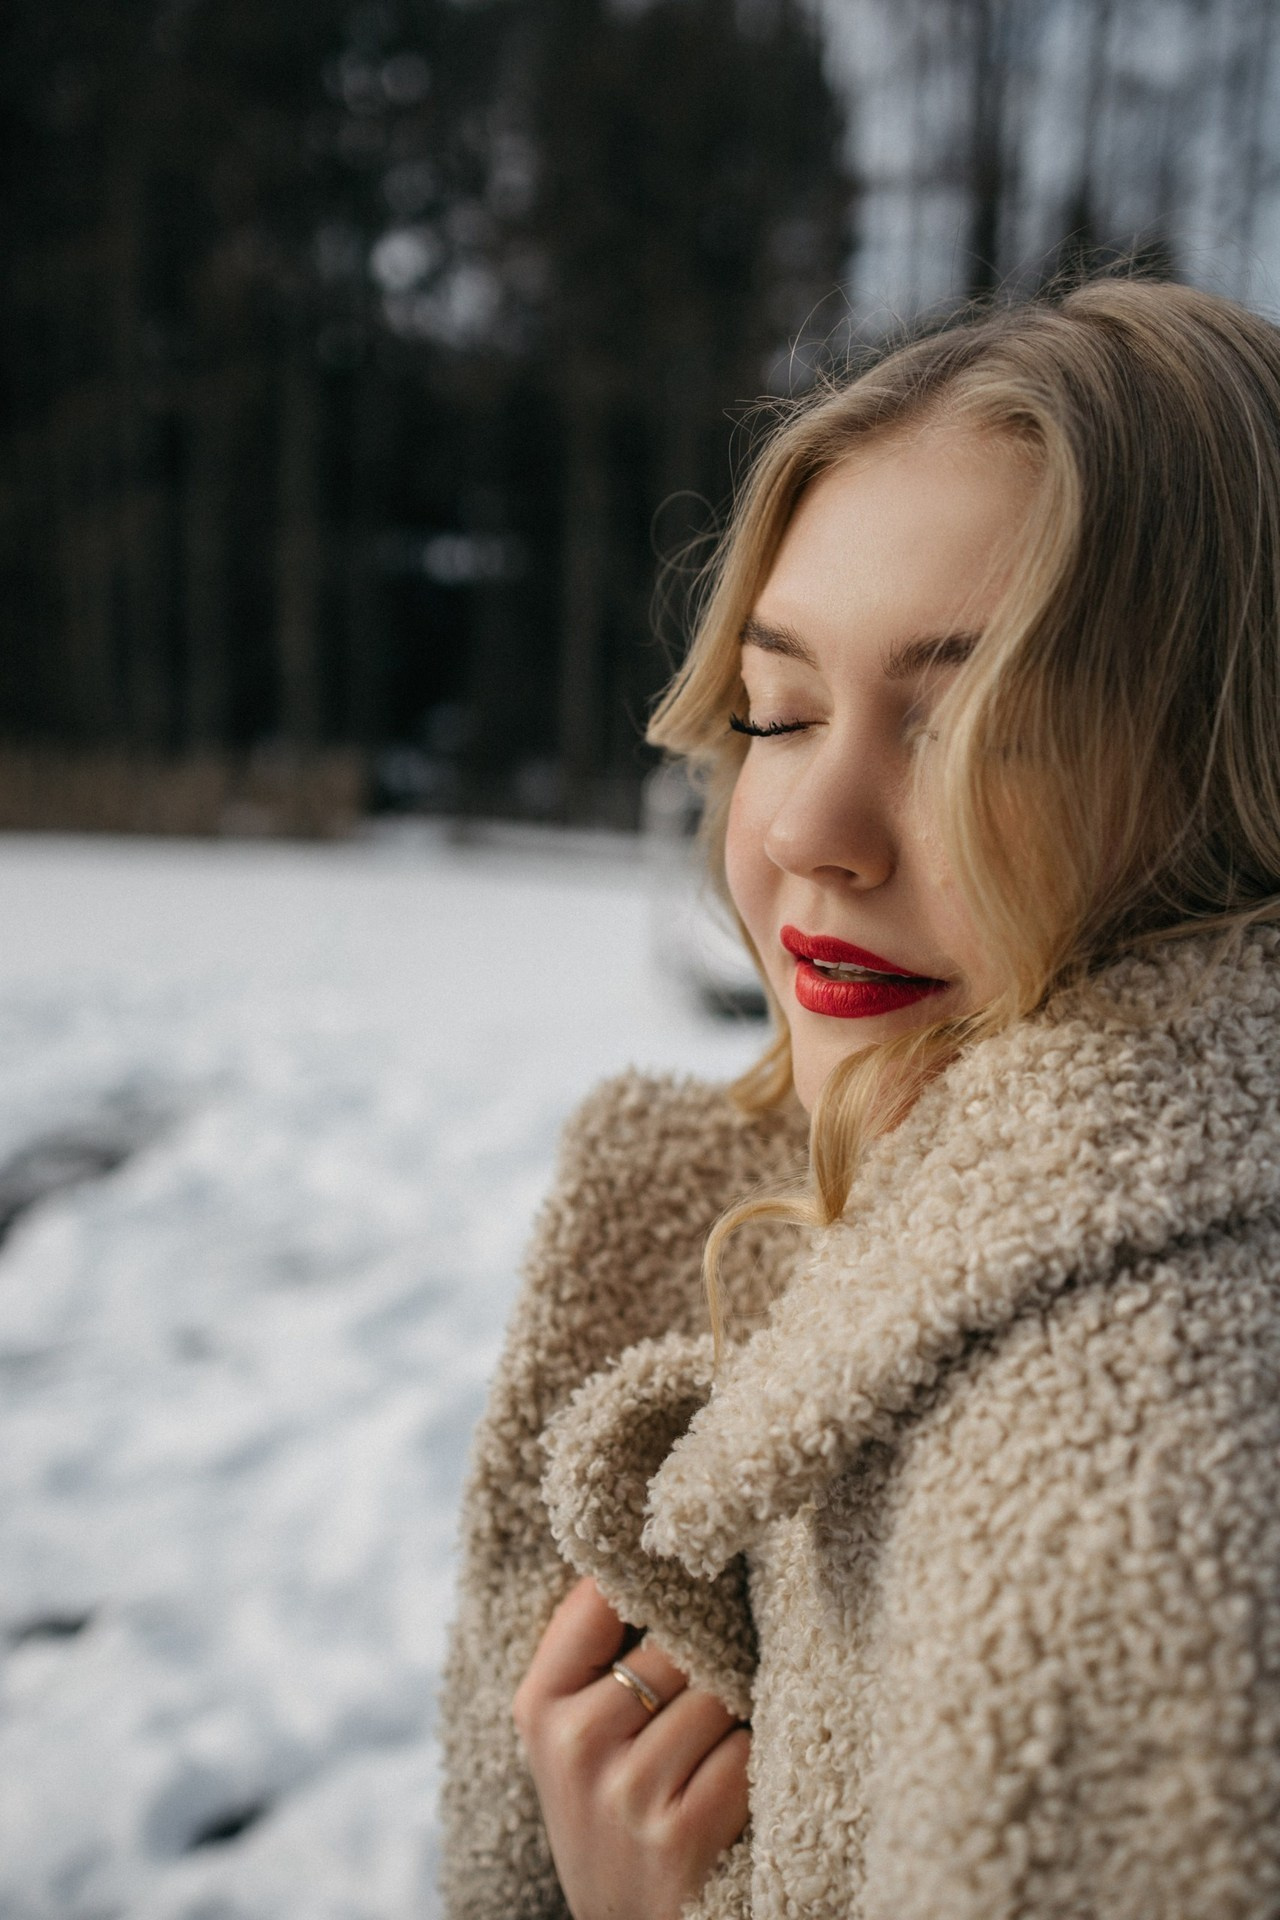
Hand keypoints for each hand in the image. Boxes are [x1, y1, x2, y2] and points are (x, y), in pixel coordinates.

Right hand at [513, 1576, 750, 1919]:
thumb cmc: (614, 1811)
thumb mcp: (577, 1736)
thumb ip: (602, 1654)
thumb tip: (664, 1550)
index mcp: (540, 1706)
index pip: (598, 1597)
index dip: (653, 1577)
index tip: (683, 1565)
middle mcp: (574, 1744)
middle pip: (678, 1644)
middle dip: (710, 1658)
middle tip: (711, 1687)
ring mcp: (626, 1792)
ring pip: (718, 1695)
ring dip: (736, 1716)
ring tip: (713, 1750)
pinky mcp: (680, 1835)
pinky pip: (745, 1753)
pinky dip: (752, 1767)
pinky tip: (731, 1794)